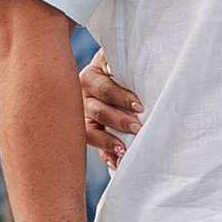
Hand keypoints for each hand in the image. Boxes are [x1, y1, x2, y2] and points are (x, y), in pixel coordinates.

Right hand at [80, 54, 144, 168]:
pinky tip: (116, 164)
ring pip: (91, 132)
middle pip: (98, 111)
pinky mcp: (89, 133)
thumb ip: (116, 60)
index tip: (139, 105)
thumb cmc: (121, 65)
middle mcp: (81, 97)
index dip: (122, 97)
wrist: (115, 73)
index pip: (104, 89)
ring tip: (124, 149)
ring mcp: (83, 117)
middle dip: (119, 120)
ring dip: (108, 141)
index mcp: (90, 76)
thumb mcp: (117, 57)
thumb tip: (113, 67)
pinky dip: (105, 156)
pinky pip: (94, 148)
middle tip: (138, 126)